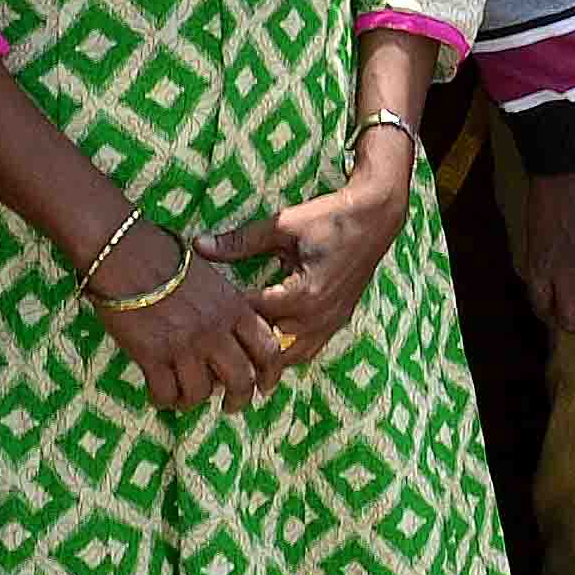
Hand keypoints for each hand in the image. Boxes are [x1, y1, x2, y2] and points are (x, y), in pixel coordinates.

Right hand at [94, 233, 286, 409]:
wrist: (125, 253)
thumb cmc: (166, 257)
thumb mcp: (211, 277)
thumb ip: (226, 307)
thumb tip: (230, 337)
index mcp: (234, 307)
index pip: (268, 348)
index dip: (271, 373)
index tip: (264, 385)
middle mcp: (215, 330)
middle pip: (241, 380)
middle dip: (240, 399)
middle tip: (232, 406)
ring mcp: (184, 345)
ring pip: (202, 393)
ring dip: (194, 402)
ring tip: (186, 400)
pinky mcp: (152, 355)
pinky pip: (165, 393)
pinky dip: (164, 400)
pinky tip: (159, 395)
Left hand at [194, 142, 416, 362]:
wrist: (376, 216)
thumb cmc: (329, 218)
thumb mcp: (282, 226)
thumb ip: (240, 242)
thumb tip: (198, 246)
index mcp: (303, 294)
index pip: (253, 317)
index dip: (226, 318)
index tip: (203, 316)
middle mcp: (319, 316)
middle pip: (271, 347)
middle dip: (244, 346)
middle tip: (214, 345)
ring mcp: (332, 321)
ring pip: (292, 357)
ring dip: (268, 357)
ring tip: (239, 355)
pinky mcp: (339, 319)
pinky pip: (310, 349)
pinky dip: (288, 351)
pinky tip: (269, 346)